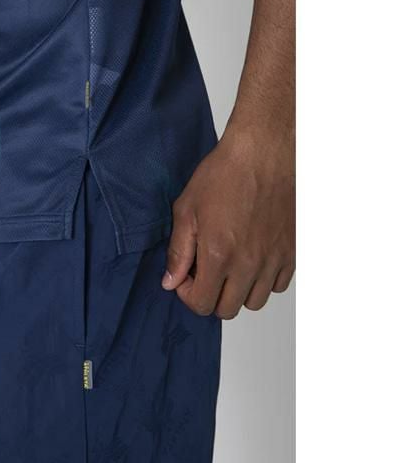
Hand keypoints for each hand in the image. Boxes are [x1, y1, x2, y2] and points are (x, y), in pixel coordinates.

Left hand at [162, 126, 294, 318]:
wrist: (262, 153)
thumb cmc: (224, 174)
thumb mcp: (187, 209)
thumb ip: (179, 251)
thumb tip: (170, 281)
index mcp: (220, 254)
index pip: (202, 304)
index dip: (186, 294)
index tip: (185, 276)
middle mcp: (249, 263)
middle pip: (227, 309)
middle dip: (210, 295)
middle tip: (204, 270)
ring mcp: (273, 259)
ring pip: (254, 301)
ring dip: (236, 290)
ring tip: (228, 264)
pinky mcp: (291, 251)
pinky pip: (278, 285)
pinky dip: (263, 280)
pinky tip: (250, 257)